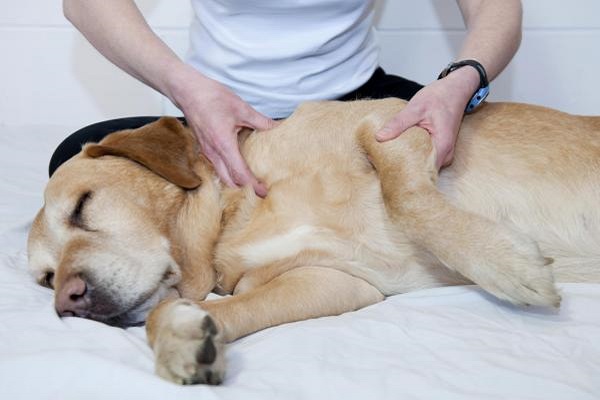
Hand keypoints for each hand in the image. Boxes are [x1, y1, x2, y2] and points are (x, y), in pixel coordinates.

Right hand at [167, 64, 277, 196]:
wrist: (187, 91)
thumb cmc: (211, 97)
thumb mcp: (241, 108)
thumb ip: (261, 121)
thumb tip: (278, 127)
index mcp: (223, 144)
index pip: (239, 174)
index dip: (252, 186)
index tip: (263, 193)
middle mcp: (213, 153)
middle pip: (229, 181)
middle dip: (244, 190)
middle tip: (260, 192)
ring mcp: (207, 152)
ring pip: (221, 176)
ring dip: (235, 183)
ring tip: (251, 184)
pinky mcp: (205, 148)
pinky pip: (217, 167)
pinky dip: (228, 173)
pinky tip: (238, 169)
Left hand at [376, 67, 479, 169]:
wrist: (456, 89)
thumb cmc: (440, 96)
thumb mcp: (416, 108)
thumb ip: (398, 123)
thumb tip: (379, 137)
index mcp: (442, 147)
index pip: (421, 171)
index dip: (403, 172)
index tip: (385, 169)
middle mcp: (445, 155)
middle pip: (421, 171)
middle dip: (401, 168)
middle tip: (380, 162)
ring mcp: (442, 153)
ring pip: (421, 165)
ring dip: (405, 161)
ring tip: (385, 157)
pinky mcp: (437, 149)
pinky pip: (423, 157)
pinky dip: (410, 154)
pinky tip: (397, 150)